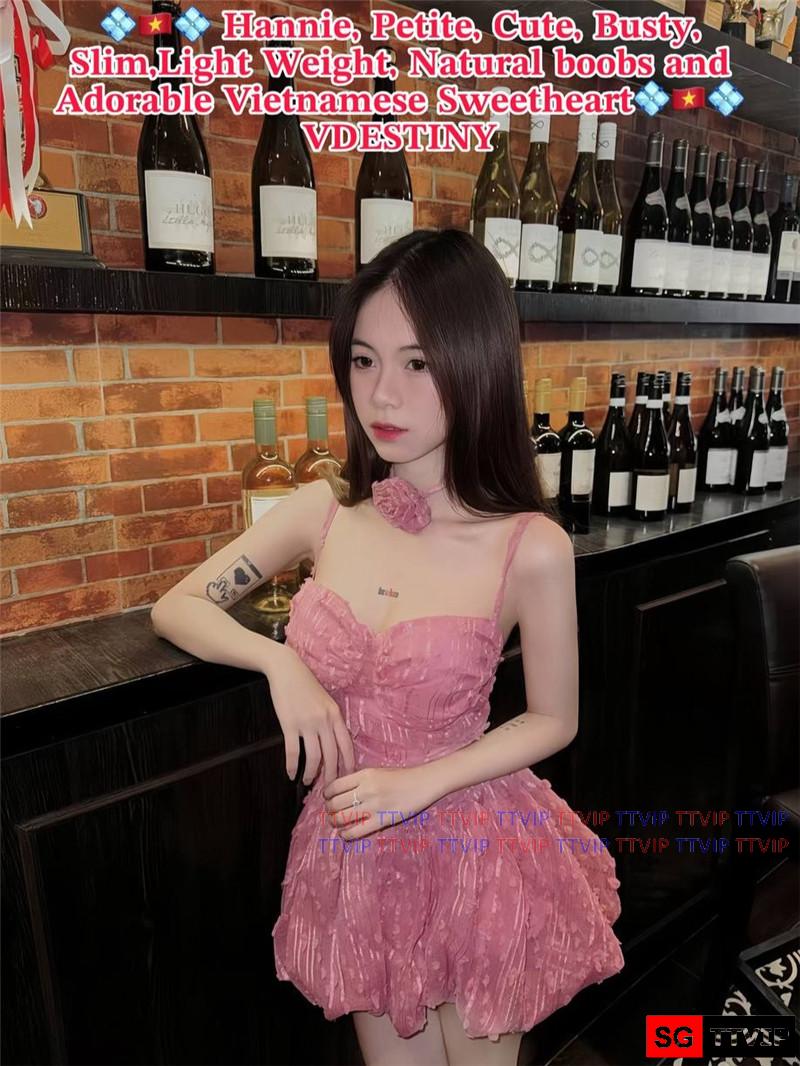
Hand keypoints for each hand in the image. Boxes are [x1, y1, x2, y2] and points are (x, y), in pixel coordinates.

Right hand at [266, 643, 354, 786]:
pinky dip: (291, 766)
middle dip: (331, 774)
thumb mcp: (325, 700)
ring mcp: (307, 723)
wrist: (286, 670)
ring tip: (308, 781)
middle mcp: (324, 721)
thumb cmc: (306, 684)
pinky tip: (290, 774)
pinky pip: (293, 752)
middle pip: (331, 755)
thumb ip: (331, 718)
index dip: (348, 763)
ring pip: (313, 757)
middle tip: (328, 788)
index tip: (348, 776)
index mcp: (335, 714)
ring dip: (311, 773)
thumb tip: (334, 740)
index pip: (346, 744)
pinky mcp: (289, 725)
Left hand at [322, 764, 438, 840]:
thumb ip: (359, 780)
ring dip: (335, 822)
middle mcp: (366, 789)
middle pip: (335, 803)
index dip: (326, 794)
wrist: (424, 783)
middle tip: (331, 812)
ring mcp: (373, 806)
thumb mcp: (377, 771)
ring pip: (342, 818)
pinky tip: (344, 833)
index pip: (334, 786)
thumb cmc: (401, 776)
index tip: (327, 798)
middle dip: (329, 810)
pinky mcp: (382, 820)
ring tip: (336, 822)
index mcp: (364, 774)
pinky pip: (356, 831)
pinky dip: (346, 834)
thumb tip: (339, 791)